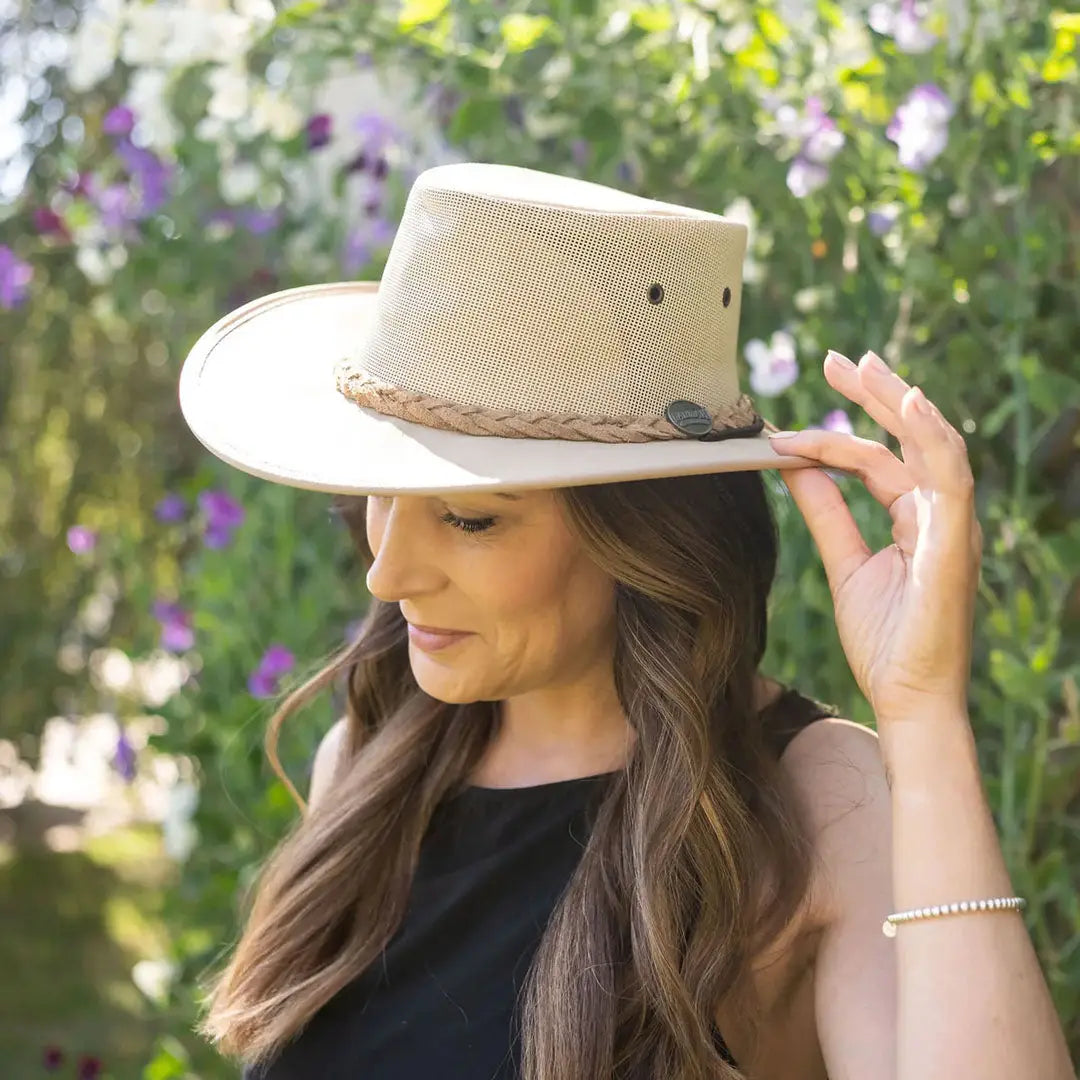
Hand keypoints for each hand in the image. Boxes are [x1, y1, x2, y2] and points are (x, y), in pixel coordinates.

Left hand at [768, 349, 981, 722]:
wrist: (905, 698)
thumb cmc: (884, 640)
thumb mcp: (844, 563)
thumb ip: (825, 512)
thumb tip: (792, 466)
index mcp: (915, 518)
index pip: (876, 460)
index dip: (831, 439)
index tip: (780, 430)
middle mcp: (939, 514)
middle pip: (911, 438)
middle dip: (875, 394)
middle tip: (837, 360)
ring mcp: (953, 525)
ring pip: (932, 444)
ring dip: (897, 400)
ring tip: (862, 366)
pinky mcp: (955, 542)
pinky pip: (948, 477)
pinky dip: (929, 436)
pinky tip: (905, 401)